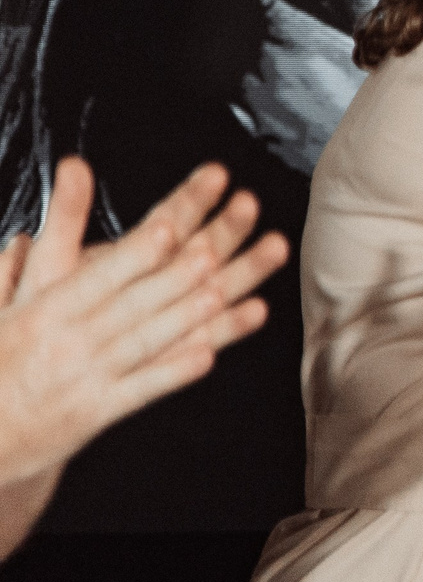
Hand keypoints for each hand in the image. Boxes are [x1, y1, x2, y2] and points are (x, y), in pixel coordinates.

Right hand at [0, 159, 284, 487]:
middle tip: (233, 239)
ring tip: (241, 289)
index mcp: (49, 306)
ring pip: (151, 338)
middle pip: (143, 296)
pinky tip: (209, 355)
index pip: (104, 269)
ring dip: (200, 313)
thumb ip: (50, 234)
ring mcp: (88, 375)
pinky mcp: (96, 411)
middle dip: (195, 262)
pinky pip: (142, 389)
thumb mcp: (11, 293)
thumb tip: (73, 169)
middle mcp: (73, 337)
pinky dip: (174, 371)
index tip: (173, 224)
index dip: (142, 248)